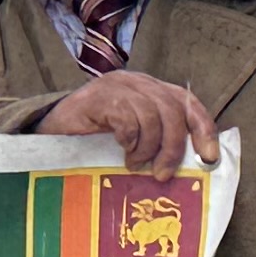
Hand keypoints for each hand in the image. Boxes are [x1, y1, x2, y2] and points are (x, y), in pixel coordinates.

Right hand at [38, 69, 217, 168]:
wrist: (47, 136)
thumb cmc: (90, 142)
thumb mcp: (132, 139)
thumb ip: (157, 140)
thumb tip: (192, 165)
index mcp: (150, 90)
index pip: (187, 101)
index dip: (203, 128)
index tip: (208, 158)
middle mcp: (136, 82)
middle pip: (173, 110)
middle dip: (173, 147)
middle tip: (162, 174)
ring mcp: (116, 87)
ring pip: (153, 115)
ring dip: (148, 148)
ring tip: (134, 164)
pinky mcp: (97, 98)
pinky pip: (127, 118)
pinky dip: (129, 139)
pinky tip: (120, 150)